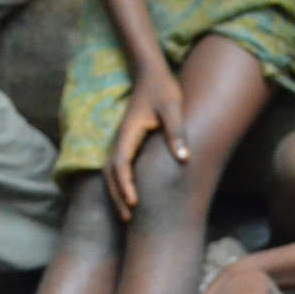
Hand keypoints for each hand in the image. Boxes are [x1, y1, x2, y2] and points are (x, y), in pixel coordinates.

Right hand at [104, 66, 188, 220]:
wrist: (151, 74)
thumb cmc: (164, 90)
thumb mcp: (174, 108)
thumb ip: (177, 132)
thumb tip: (183, 159)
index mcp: (129, 133)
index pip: (121, 164)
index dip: (126, 185)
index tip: (134, 202)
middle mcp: (120, 139)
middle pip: (111, 173)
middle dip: (118, 196)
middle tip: (128, 219)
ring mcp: (121, 140)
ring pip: (111, 172)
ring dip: (116, 193)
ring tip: (127, 215)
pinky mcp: (127, 141)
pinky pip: (118, 167)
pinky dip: (119, 184)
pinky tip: (130, 197)